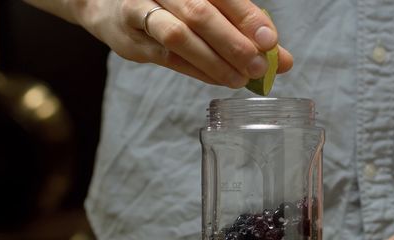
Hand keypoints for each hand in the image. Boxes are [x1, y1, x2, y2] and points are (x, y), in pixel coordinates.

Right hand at [73, 0, 292, 86]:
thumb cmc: (171, 6)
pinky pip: (167, 56)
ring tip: (239, 79)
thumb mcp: (210, 8)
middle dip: (233, 43)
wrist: (111, 6)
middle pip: (200, 13)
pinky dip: (197, 70)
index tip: (270, 40)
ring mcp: (143, 9)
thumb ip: (244, 31)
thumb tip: (282, 60)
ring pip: (179, 35)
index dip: (247, 17)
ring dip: (213, 60)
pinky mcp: (133, 37)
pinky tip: (218, 79)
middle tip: (258, 66)